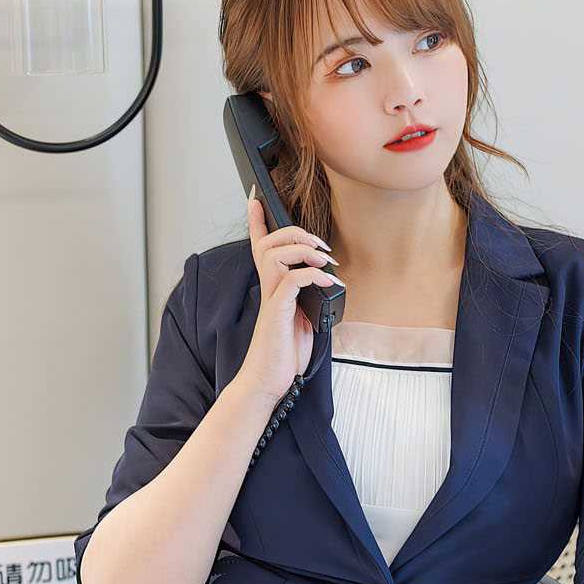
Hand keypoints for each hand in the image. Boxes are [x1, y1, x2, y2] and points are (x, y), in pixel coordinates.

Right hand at [236, 187, 342, 404]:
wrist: (268, 383)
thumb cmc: (284, 356)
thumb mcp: (303, 323)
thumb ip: (309, 301)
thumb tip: (326, 287)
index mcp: (273, 290)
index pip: (260, 249)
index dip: (256, 223)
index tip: (255, 200)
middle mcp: (268, 291)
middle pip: (269, 243)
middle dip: (294, 232)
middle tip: (321, 245)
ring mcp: (271, 300)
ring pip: (275, 254)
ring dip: (303, 249)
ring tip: (326, 260)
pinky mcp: (277, 313)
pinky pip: (291, 281)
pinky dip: (312, 274)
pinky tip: (328, 282)